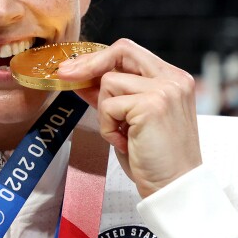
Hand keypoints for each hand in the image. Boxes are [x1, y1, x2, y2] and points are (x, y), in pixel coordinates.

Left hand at [57, 38, 201, 197]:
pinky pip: (108, 105)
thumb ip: (112, 95)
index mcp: (173, 80)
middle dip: (88, 63)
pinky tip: (125, 142)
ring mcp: (165, 90)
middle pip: (121, 50)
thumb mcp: (130, 119)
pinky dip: (108, 127)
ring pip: (109, 81)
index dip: (99, 58)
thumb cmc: (153, 157)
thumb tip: (78, 77)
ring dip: (105, 111)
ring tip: (122, 134)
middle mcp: (174, 80)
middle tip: (64, 75)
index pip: (130, 52)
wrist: (173, 187)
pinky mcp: (152, 105)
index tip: (74, 68)